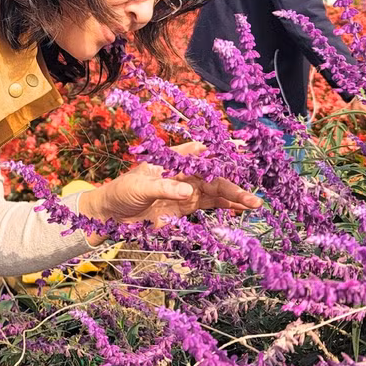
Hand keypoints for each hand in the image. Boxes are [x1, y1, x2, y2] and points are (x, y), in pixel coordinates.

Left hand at [80, 144, 261, 232]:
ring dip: (234, 197)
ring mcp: (186, 190)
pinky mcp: (185, 207)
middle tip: (253, 195)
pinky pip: (210, 205)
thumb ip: (165, 188)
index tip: (241, 150)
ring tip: (255, 204)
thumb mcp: (139, 187)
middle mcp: (184, 172)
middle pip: (214, 176)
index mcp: (173, 159)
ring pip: (216, 192)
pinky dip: (225, 207)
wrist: (110, 214)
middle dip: (234, 184)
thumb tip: (189, 191)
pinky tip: (241, 209)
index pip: (201, 152)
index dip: (222, 151)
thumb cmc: (121, 192)